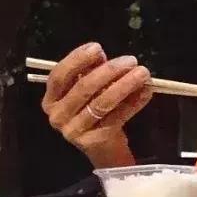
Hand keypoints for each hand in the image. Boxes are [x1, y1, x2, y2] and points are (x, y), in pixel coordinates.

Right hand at [41, 41, 153, 161]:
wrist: (102, 149)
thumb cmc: (91, 112)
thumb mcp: (87, 91)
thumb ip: (91, 73)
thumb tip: (102, 56)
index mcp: (51, 99)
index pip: (59, 76)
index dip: (77, 59)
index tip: (98, 47)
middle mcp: (58, 116)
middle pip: (83, 88)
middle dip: (109, 71)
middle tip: (130, 60)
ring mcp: (75, 131)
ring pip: (102, 103)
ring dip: (124, 85)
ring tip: (142, 73)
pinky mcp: (96, 141)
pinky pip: (117, 117)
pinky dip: (134, 102)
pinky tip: (146, 91)